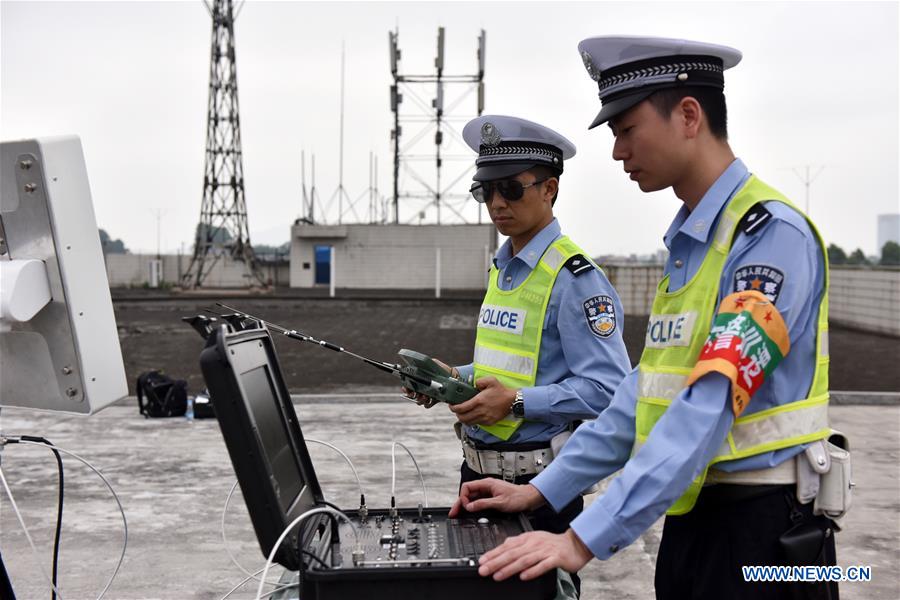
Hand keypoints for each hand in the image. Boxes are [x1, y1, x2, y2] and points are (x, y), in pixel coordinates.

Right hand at [401, 358, 456, 408]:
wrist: (454, 377)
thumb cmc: (442, 369)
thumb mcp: (434, 363)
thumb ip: (426, 363)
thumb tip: (419, 362)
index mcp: (419, 379)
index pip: (408, 385)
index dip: (406, 388)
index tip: (408, 390)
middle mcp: (421, 387)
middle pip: (412, 394)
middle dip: (412, 395)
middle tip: (415, 394)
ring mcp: (427, 394)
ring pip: (419, 400)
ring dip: (420, 400)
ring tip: (425, 397)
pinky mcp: (433, 399)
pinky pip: (427, 405)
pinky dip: (428, 404)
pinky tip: (431, 400)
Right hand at [448, 479, 543, 516]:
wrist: (529, 498)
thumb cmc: (518, 498)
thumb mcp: (500, 503)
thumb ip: (483, 504)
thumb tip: (470, 506)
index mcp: (487, 484)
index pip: (467, 487)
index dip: (464, 497)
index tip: (466, 507)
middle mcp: (486, 486)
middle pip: (468, 493)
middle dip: (460, 503)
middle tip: (453, 513)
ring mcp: (488, 492)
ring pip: (472, 497)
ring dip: (465, 505)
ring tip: (458, 514)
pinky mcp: (491, 497)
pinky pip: (478, 501)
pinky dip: (472, 507)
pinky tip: (470, 513)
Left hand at [449, 376, 515, 424]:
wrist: (512, 401)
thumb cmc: (501, 391)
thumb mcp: (491, 380)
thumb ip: (479, 381)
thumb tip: (473, 384)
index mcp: (479, 401)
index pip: (461, 408)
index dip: (453, 408)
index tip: (451, 406)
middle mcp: (480, 411)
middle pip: (462, 418)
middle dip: (457, 414)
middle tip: (457, 410)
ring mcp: (485, 418)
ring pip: (469, 423)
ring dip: (464, 419)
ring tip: (464, 413)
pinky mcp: (489, 422)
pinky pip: (477, 424)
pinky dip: (472, 421)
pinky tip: (474, 415)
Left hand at [477, 529, 593, 581]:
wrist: (575, 544)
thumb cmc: (553, 544)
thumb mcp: (533, 539)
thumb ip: (518, 543)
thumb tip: (502, 546)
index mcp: (527, 538)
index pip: (507, 546)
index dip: (493, 554)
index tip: (482, 561)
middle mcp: (534, 543)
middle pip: (512, 553)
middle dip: (496, 562)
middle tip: (484, 570)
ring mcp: (545, 550)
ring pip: (524, 560)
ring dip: (510, 568)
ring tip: (498, 575)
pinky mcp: (556, 558)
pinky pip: (543, 565)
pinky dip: (532, 571)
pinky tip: (523, 576)